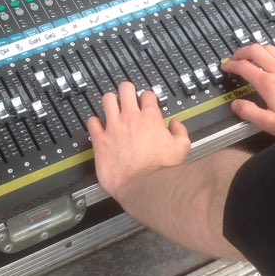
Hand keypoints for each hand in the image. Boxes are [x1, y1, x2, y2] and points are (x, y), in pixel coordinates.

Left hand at [86, 82, 190, 203]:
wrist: (144, 186)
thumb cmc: (162, 170)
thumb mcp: (182, 148)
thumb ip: (180, 131)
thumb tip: (176, 124)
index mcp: (150, 117)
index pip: (147, 95)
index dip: (147, 98)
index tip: (146, 103)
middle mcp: (131, 118)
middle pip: (125, 89)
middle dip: (127, 90)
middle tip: (127, 97)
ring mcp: (113, 127)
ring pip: (107, 100)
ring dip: (110, 101)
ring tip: (112, 107)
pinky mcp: (100, 140)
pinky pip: (92, 122)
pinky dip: (94, 122)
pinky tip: (98, 126)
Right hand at [222, 44, 274, 137]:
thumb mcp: (270, 123)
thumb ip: (249, 112)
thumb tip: (235, 104)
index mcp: (268, 83)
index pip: (244, 66)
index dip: (231, 65)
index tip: (226, 67)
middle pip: (256, 50)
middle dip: (242, 51)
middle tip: (236, 58)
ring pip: (271, 48)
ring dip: (258, 50)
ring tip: (253, 58)